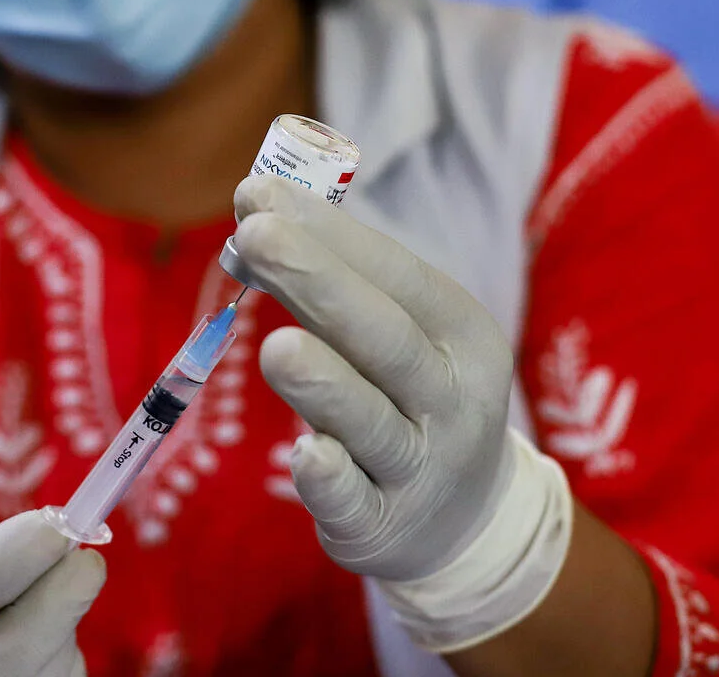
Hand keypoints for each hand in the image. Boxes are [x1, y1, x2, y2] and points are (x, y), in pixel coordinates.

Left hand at [231, 177, 570, 649]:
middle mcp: (452, 397)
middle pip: (384, 337)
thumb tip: (256, 209)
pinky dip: (329, 476)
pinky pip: (351, 499)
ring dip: (323, 382)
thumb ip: (335, 284)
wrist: (462, 518)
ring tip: (274, 346)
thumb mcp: (399, 334)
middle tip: (256, 234)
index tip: (257, 193)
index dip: (327, 232)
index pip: (394, 273)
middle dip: (319, 281)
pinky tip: (303, 454)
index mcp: (460, 332)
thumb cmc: (407, 395)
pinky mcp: (380, 524)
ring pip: (369, 420)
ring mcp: (421, 466)